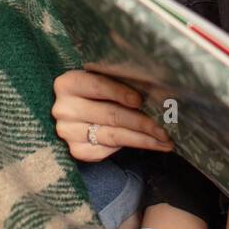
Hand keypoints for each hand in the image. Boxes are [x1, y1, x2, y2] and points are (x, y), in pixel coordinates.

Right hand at [51, 69, 173, 161]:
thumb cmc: (94, 89)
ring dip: (143, 140)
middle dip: (142, 123)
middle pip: (110, 115)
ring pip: (113, 136)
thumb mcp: (99, 77)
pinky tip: (146, 144)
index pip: (98, 86)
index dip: (120, 93)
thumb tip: (156, 88)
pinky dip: (128, 147)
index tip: (140, 101)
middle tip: (165, 129)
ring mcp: (67, 131)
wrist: (73, 108)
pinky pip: (106, 150)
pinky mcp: (76, 150)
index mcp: (68, 83)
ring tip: (165, 141)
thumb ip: (118, 79)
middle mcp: (64, 109)